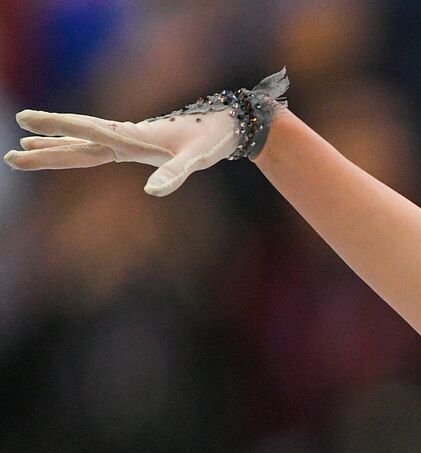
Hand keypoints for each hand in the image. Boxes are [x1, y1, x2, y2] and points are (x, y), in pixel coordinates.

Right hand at [5, 111, 241, 195]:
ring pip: (82, 145)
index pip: (87, 130)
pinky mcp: (135, 145)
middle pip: (77, 142)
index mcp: (132, 136)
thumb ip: (175, 173)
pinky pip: (97, 149)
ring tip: (21, 151)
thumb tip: (152, 191)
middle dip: (44, 149)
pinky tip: (65, 149)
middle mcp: (124, 136)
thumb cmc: (211, 140)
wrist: (228, 125)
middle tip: (10, 156)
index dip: (57, 126)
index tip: (27, 122)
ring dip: (54, 149)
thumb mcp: (196, 158)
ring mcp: (128, 141)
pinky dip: (75, 149)